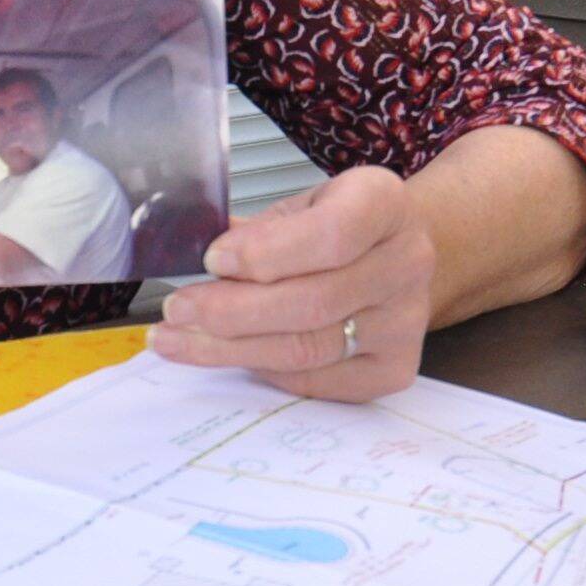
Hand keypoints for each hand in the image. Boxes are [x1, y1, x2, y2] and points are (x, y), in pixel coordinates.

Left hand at [147, 165, 434, 400]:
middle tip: (178, 311)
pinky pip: (315, 381)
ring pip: (309, 349)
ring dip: (232, 348)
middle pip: (315, 301)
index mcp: (384, 204)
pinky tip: (228, 354)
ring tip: (178, 340)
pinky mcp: (394, 370)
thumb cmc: (334, 228)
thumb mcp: (298, 208)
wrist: (391, 261)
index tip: (212, 260)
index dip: (267, 252)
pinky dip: (263, 369)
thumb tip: (194, 263)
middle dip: (233, 311)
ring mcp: (406, 323)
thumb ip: (256, 234)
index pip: (332, 234)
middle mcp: (407, 263)